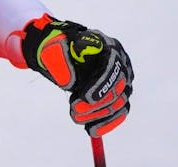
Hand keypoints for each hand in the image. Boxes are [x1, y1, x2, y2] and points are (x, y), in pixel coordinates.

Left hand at [21, 15, 133, 136]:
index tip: (85, 98)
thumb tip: (70, 82)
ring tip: (76, 117)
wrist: (64, 56)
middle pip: (118, 87)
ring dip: (98, 114)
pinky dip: (106, 123)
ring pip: (119, 103)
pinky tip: (92, 129)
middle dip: (97, 102)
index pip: (112, 65)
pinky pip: (119, 113)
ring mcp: (123, 82)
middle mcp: (121, 64)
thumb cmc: (61, 50)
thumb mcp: (54, 49)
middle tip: (74, 109)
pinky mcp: (120, 96)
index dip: (102, 84)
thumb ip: (61, 61)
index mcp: (108, 46)